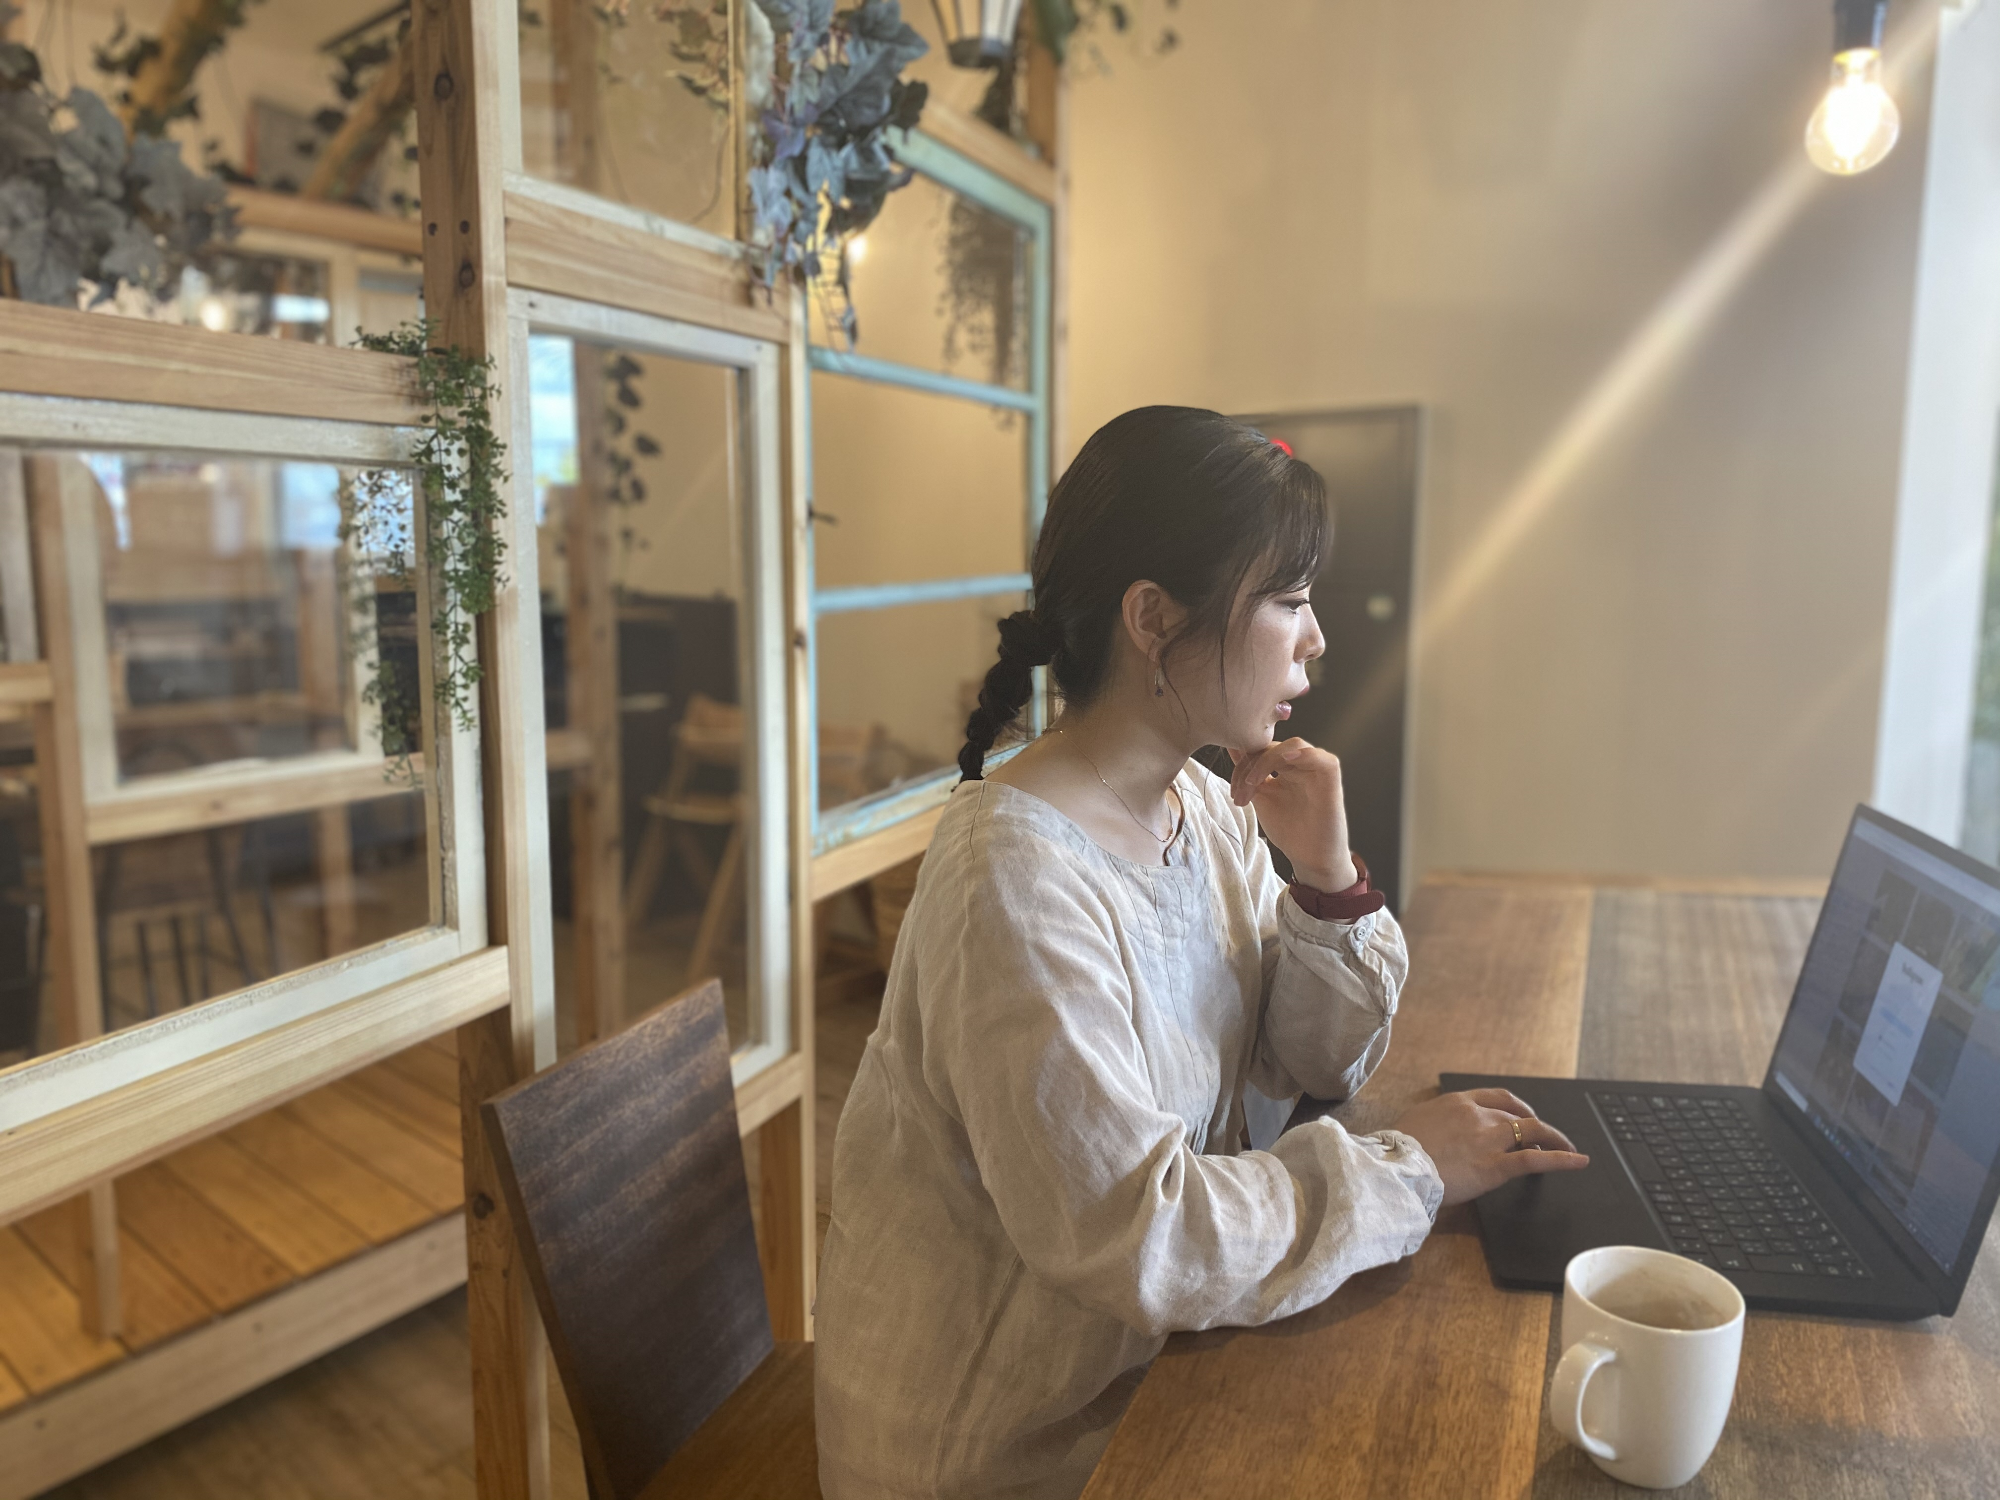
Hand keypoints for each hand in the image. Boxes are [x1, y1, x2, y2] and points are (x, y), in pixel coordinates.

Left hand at [1226, 738, 1356, 891]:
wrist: (1310, 857)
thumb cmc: (1289, 830)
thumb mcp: (1261, 798)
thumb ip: (1248, 775)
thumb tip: (1232, 748)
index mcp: (1285, 767)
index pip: (1261, 750)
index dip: (1243, 765)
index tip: (1233, 792)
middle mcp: (1301, 763)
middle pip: (1272, 747)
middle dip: (1249, 767)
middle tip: (1238, 794)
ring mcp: (1316, 768)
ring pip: (1292, 745)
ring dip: (1266, 761)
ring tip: (1253, 785)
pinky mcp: (1330, 777)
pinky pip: (1319, 756)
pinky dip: (1302, 753)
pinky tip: (1284, 760)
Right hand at [1391, 1088, 1590, 1206]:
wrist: (1397, 1168)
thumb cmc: (1397, 1151)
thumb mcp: (1415, 1124)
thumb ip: (1435, 1123)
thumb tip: (1439, 1133)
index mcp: (1457, 1103)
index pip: (1497, 1097)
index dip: (1516, 1107)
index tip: (1524, 1115)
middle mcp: (1478, 1115)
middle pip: (1517, 1116)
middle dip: (1534, 1126)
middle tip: (1544, 1138)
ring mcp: (1489, 1139)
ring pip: (1531, 1132)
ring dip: (1553, 1138)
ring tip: (1568, 1147)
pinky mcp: (1496, 1167)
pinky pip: (1536, 1160)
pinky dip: (1563, 1159)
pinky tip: (1579, 1161)